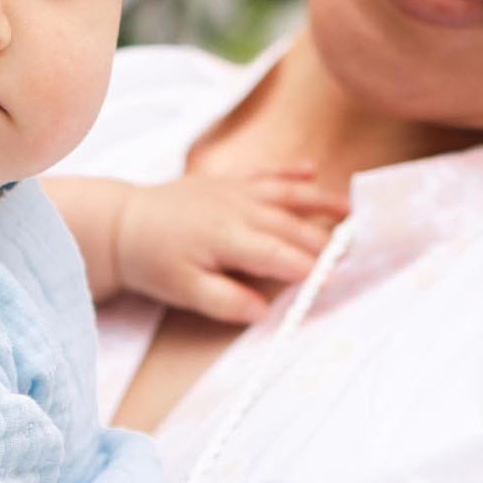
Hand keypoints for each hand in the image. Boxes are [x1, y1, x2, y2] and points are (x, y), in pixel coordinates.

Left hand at [115, 166, 348, 322]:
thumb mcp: (184, 291)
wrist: (123, 224)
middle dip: (326, 240)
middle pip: (291, 226)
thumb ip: (225, 301)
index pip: (279, 255)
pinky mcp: (228, 182)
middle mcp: (238, 209)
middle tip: (359, 251)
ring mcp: (235, 191)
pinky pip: (265, 173)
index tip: (335, 279)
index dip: (309, 268)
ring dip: (320, 202)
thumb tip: (263, 312)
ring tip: (351, 210)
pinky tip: (312, 170)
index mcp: (228, 238)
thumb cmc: (153, 262)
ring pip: (286, 195)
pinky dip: (290, 172)